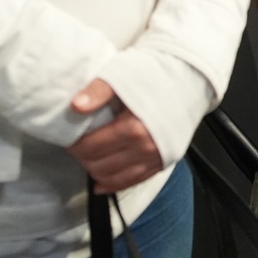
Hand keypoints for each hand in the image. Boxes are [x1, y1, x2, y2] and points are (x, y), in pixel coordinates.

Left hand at [67, 79, 163, 193]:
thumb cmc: (156, 73)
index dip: (74, 144)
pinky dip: (114, 184)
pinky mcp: (163, 161)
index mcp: (133, 127)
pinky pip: (133, 182)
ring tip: (90, 157)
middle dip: (83, 157)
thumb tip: (76, 107)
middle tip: (77, 146)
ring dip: (96, 171)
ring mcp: (156, 157)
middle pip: (100, 165)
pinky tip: (101, 182)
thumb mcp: (123, 75)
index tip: (68, 137)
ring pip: (114, 178)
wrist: (189, 75)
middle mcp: (146, 148)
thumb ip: (98, 91)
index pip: (90, 147)